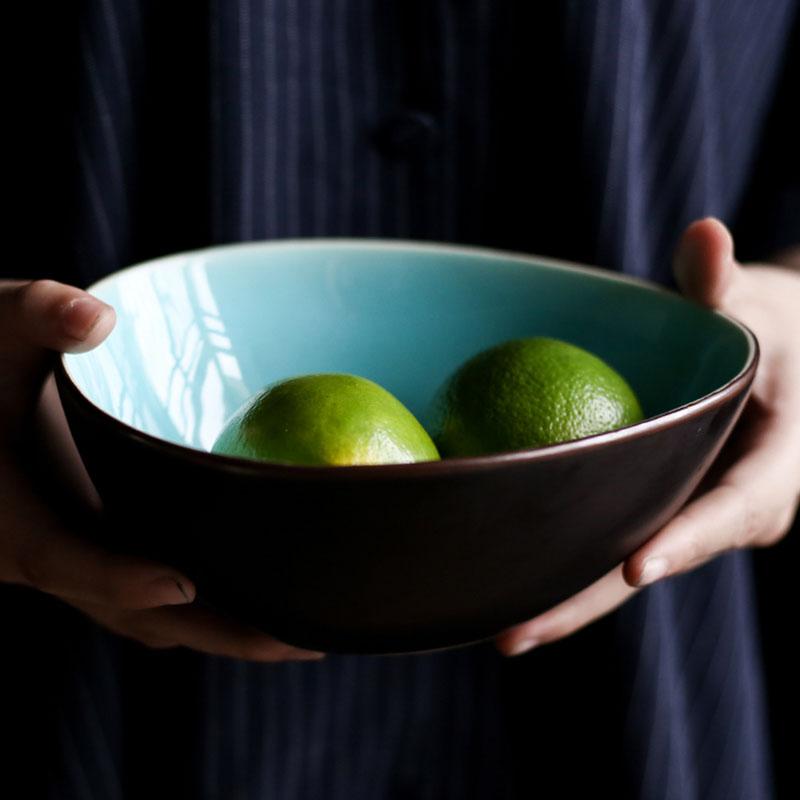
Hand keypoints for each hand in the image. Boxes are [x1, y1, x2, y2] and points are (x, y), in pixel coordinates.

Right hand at [0, 280, 322, 661]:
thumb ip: (37, 315)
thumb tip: (97, 318)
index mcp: (10, 511)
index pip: (60, 556)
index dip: (116, 578)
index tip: (182, 586)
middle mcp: (42, 551)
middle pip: (130, 612)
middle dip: (212, 632)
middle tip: (301, 638)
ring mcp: (77, 560)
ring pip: (147, 616)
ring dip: (220, 630)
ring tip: (303, 631)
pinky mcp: (100, 550)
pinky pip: (153, 597)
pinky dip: (206, 608)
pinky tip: (263, 594)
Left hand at [496, 218, 799, 655]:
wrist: (789, 370)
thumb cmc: (776, 333)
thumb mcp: (764, 306)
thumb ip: (727, 284)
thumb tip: (703, 234)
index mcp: (771, 476)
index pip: (725, 513)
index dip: (683, 543)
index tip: (633, 568)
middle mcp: (724, 515)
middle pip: (648, 566)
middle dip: (584, 604)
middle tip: (509, 633)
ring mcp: (685, 521)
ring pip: (619, 571)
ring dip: (560, 600)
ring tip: (488, 624)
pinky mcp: (655, 512)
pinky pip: (605, 541)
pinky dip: (559, 561)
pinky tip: (499, 571)